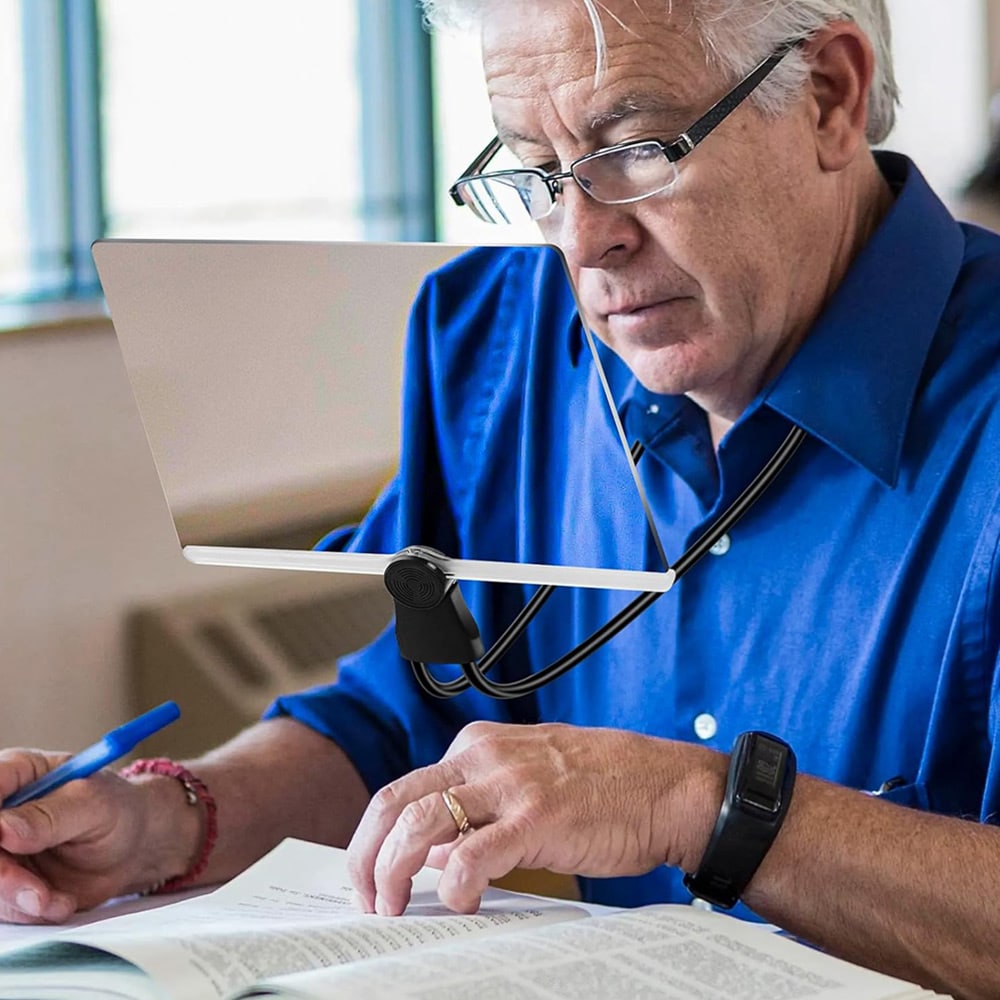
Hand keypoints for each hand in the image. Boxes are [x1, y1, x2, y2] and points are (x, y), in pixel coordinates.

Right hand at [0, 749, 158, 922]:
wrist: (133, 846)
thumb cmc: (117, 810)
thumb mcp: (93, 805)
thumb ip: (50, 816)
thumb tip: (2, 828)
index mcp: (20, 772)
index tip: (4, 842)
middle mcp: (2, 811)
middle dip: (3, 875)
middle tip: (36, 892)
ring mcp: (1, 848)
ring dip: (19, 900)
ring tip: (59, 900)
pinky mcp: (7, 881)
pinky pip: (2, 906)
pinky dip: (30, 912)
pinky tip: (62, 903)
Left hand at [347, 721, 726, 915]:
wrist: (665, 787)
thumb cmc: (602, 786)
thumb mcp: (526, 778)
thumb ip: (477, 805)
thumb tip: (433, 849)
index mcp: (477, 745)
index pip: (404, 789)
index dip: (377, 839)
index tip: (373, 877)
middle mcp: (484, 757)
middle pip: (394, 801)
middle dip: (366, 856)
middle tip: (366, 899)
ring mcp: (509, 785)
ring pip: (419, 824)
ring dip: (392, 873)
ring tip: (392, 908)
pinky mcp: (536, 818)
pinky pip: (472, 856)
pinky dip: (454, 887)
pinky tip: (461, 904)